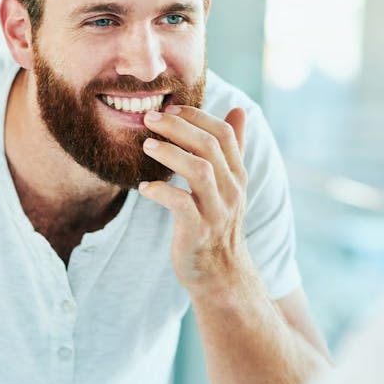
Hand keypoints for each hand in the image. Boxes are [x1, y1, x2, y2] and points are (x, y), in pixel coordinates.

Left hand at [139, 105, 256, 296]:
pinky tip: (144, 187)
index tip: (169, 108)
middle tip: (149, 119)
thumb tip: (239, 109)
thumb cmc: (217, 223)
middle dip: (178, 127)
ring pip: (199, 171)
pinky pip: (181, 204)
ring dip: (170, 154)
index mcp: (237, 175)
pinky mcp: (198, 232)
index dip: (197, 116)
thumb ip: (233, 148)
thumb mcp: (230, 184)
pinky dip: (161, 191)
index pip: (223, 134)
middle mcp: (231, 190)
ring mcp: (216, 211)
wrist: (221, 274)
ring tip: (146, 145)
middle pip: (209, 146)